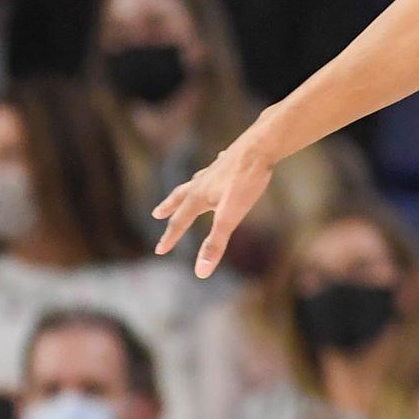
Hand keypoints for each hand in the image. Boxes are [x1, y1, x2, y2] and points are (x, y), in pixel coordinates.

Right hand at [153, 124, 282, 278]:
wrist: (262, 146)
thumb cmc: (246, 181)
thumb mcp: (230, 217)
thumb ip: (215, 244)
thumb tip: (200, 272)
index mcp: (199, 197)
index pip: (180, 222)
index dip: (170, 239)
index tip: (159, 251)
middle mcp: (203, 182)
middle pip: (180, 197)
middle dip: (169, 208)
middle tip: (156, 213)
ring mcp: (216, 168)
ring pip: (197, 180)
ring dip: (188, 188)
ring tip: (186, 189)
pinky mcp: (232, 158)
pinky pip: (218, 165)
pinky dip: (213, 168)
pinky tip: (220, 162)